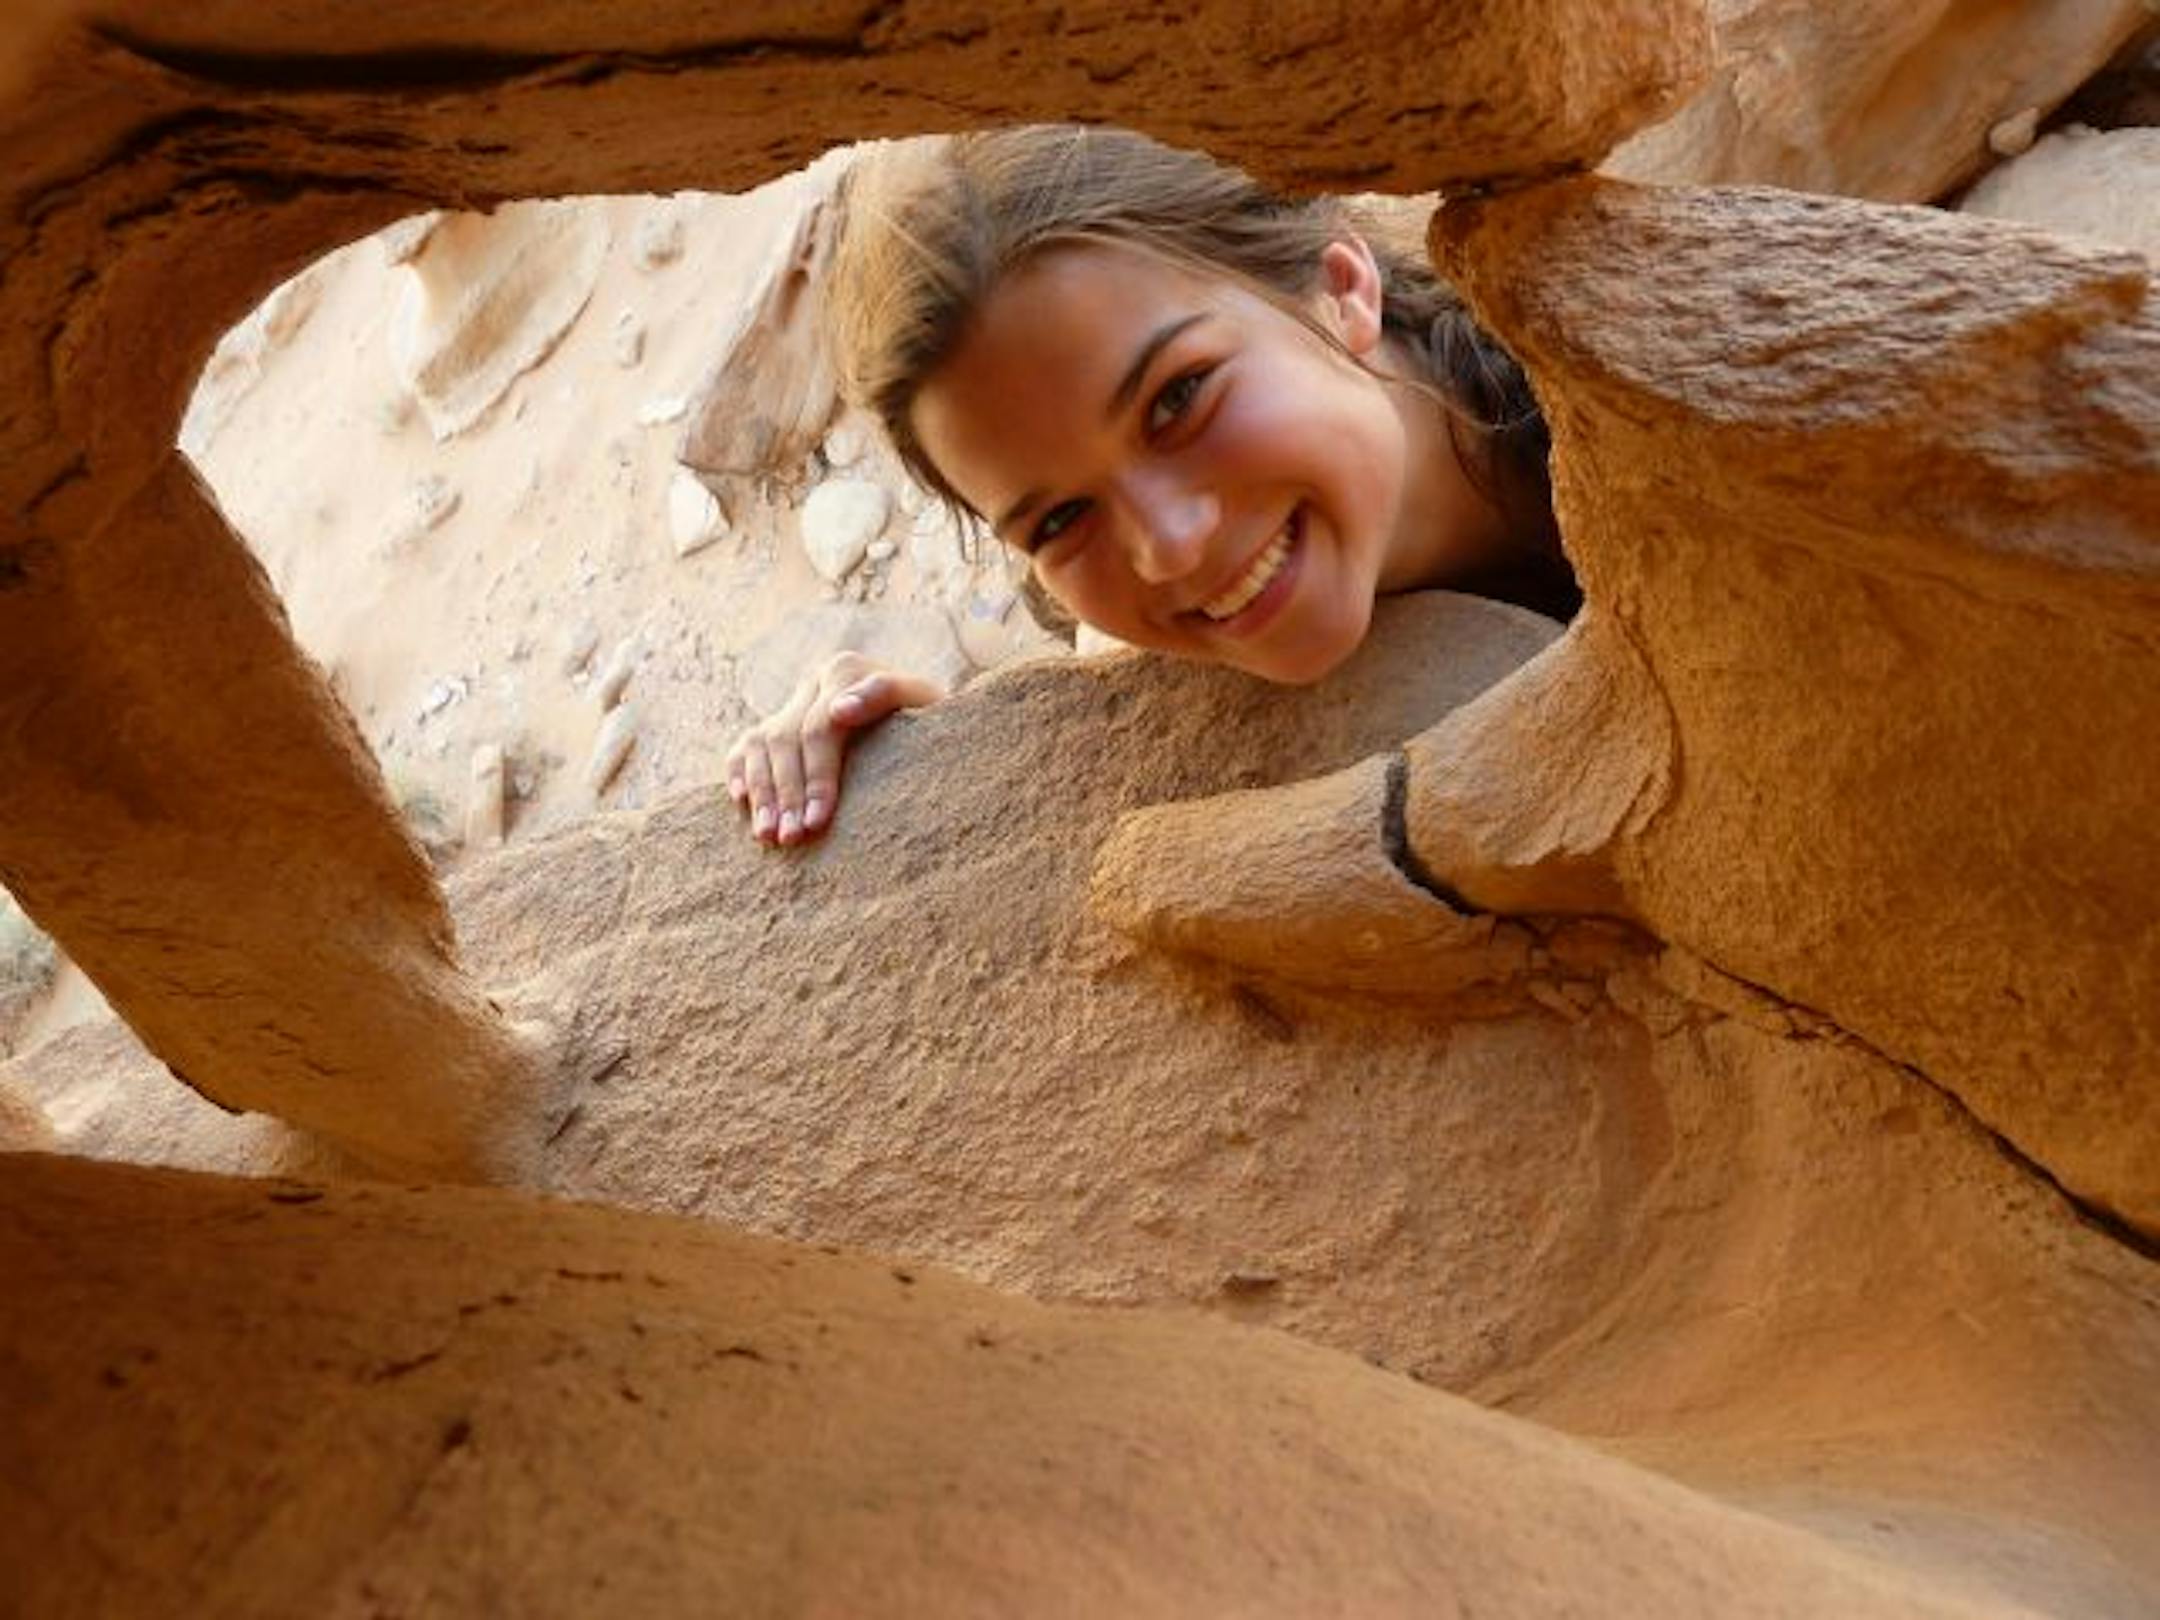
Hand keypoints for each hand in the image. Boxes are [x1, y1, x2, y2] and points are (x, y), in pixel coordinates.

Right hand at [725, 653, 943, 845]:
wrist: (926, 720)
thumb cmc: (933, 724)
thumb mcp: (926, 705)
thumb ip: (888, 696)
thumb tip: (839, 709)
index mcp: (846, 671)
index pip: (822, 726)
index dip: (817, 776)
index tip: (818, 820)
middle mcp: (813, 683)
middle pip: (787, 738)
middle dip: (788, 792)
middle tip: (794, 837)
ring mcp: (792, 703)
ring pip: (760, 743)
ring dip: (762, 792)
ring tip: (769, 836)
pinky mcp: (777, 724)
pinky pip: (745, 746)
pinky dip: (740, 772)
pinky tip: (741, 803)